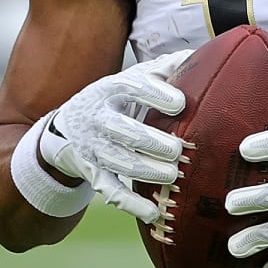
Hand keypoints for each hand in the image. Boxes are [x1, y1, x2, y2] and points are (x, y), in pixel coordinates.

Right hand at [41, 49, 191, 223]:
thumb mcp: (131, 79)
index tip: (180, 103)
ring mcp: (93, 148)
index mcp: (110, 89)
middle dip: (152, 142)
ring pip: (119, 163)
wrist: (67, 129)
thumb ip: (163, 69)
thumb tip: (200, 55)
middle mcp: (98, 118)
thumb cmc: (114, 101)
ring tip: (173, 175)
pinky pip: (111, 191)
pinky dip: (132, 204)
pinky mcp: (92, 173)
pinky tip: (154, 212)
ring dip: (147, 171)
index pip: (131, 87)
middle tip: (177, 149)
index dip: (154, 95)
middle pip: (124, 131)